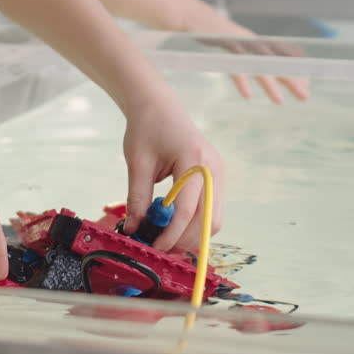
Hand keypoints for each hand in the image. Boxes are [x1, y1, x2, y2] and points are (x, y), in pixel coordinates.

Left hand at [121, 98, 225, 251]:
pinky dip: (195, 224)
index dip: (170, 235)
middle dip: (185, 240)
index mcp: (194, 161)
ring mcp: (219, 174)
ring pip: (213, 220)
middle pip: (208, 222)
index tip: (154, 248)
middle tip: (159, 247)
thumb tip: (135, 231)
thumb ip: (137, 199)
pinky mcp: (216, 178)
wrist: (159, 106)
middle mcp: (214, 169)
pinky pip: (211, 210)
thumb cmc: (146, 129)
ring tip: (165, 238)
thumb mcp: (138, 163)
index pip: (186, 211)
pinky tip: (173, 224)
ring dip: (192, 235)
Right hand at [181, 1, 310, 103]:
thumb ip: (239, 53)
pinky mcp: (219, 46)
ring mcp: (234, 43)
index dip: (293, 68)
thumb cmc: (202, 30)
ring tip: (280, 101)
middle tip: (305, 96)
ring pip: (257, 64)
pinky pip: (232, 66)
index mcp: (250, 40)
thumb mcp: (226, 41)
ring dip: (270, 83)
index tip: (306, 84)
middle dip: (291, 78)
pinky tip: (248, 94)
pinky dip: (241, 80)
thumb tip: (251, 69)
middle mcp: (247, 40)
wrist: (181, 12)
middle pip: (275, 60)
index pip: (279, 54)